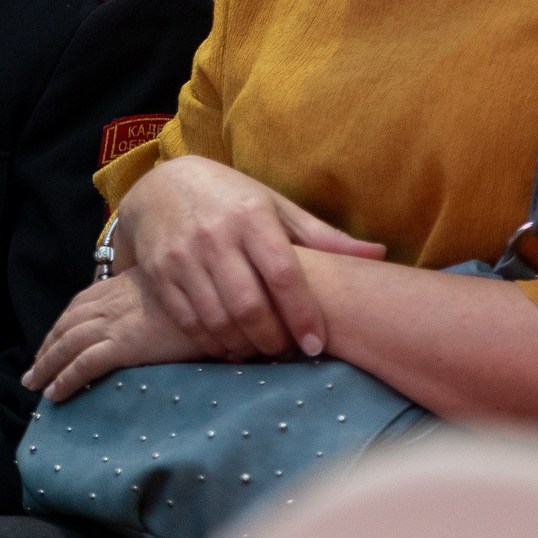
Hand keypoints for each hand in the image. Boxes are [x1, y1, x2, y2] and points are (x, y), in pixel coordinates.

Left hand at [25, 273, 198, 400]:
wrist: (214, 297)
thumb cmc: (200, 294)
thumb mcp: (169, 285)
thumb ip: (153, 296)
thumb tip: (152, 311)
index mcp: (117, 286)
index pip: (77, 307)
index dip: (60, 328)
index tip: (49, 344)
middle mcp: (108, 303)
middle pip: (65, 327)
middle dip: (46, 350)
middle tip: (32, 371)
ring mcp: (113, 323)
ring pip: (66, 346)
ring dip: (46, 367)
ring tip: (35, 385)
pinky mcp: (122, 345)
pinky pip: (83, 365)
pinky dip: (64, 379)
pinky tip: (54, 394)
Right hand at [117, 156, 384, 359]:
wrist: (159, 185)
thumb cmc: (230, 198)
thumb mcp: (276, 206)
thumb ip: (322, 235)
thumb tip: (378, 254)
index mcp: (251, 215)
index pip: (282, 273)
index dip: (302, 314)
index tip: (315, 344)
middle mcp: (214, 236)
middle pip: (248, 305)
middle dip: (273, 340)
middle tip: (287, 352)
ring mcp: (182, 257)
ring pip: (217, 319)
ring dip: (244, 347)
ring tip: (262, 351)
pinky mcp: (159, 275)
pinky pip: (189, 322)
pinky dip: (213, 343)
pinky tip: (231, 347)